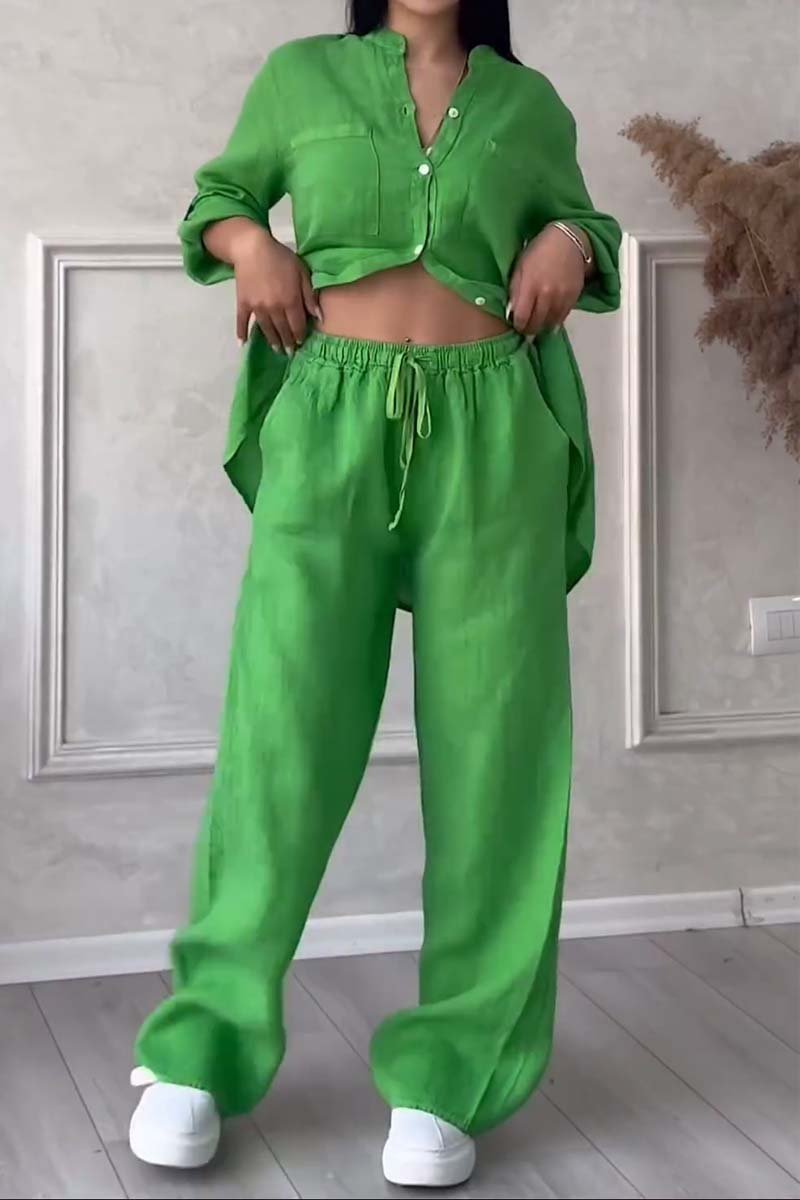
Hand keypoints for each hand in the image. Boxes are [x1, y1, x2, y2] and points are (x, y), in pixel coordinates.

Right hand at [232, 227, 320, 354]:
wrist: (252, 247)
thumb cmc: (281, 258)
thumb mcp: (302, 272)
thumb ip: (309, 296)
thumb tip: (318, 317)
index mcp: (291, 301)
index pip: (297, 325)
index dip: (300, 335)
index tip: (301, 342)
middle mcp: (275, 308)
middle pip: (283, 330)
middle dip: (287, 342)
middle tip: (290, 352)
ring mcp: (258, 307)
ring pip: (267, 329)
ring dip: (272, 341)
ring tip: (276, 349)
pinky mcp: (243, 303)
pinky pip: (242, 321)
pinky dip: (242, 333)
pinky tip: (243, 344)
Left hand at [507, 223, 586, 337]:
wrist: (568, 241)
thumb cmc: (539, 252)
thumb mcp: (520, 267)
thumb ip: (515, 291)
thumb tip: (512, 313)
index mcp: (530, 285)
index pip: (522, 318)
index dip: (518, 324)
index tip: (516, 324)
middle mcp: (547, 294)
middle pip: (536, 324)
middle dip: (529, 328)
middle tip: (526, 326)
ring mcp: (562, 297)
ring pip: (549, 324)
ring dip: (542, 326)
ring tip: (537, 322)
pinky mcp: (573, 298)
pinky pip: (562, 318)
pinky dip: (554, 320)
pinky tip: (549, 316)